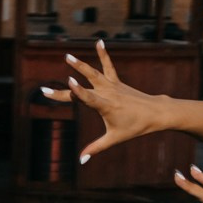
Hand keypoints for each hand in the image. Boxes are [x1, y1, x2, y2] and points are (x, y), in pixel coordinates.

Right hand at [45, 38, 177, 159]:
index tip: (68, 82)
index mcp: (106, 106)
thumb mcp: (114, 139)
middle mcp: (107, 93)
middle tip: (46, 88)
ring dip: (80, 65)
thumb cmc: (135, 127)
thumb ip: (96, 148)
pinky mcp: (116, 81)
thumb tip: (81, 161)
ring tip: (68, 56)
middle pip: (84, 87)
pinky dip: (103, 54)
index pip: (89, 98)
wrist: (155, 113)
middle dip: (66, 87)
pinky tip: (99, 42)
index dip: (78, 90)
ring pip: (94, 73)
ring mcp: (112, 85)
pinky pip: (108, 66)